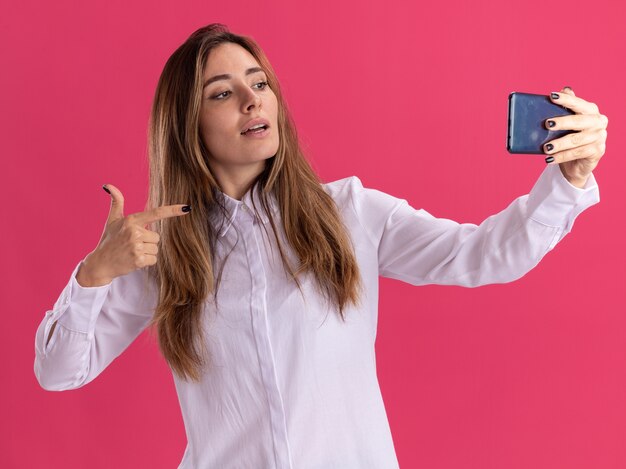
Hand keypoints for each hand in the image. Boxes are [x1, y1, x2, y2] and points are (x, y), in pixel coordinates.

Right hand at [76, 184, 190, 286]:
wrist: (100, 263)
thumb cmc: (108, 240)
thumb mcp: (112, 220)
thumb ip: (116, 202)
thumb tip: (109, 185)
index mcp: (131, 220)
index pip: (156, 213)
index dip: (172, 211)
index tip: (186, 208)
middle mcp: (134, 232)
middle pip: (156, 237)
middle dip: (147, 242)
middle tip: (132, 244)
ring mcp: (136, 246)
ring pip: (155, 248)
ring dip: (146, 252)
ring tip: (131, 252)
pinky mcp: (138, 260)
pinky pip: (154, 259)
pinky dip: (146, 262)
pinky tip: (133, 260)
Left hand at [543, 87, 607, 187]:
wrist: (579, 161)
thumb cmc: (571, 137)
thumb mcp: (567, 124)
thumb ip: (565, 108)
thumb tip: (561, 91)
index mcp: (591, 111)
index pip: (578, 103)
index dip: (566, 99)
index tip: (552, 96)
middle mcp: (598, 122)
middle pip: (578, 121)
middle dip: (562, 122)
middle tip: (547, 124)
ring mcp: (599, 137)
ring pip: (576, 140)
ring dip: (559, 144)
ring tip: (546, 147)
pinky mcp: (597, 151)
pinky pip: (576, 153)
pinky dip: (561, 156)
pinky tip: (550, 158)